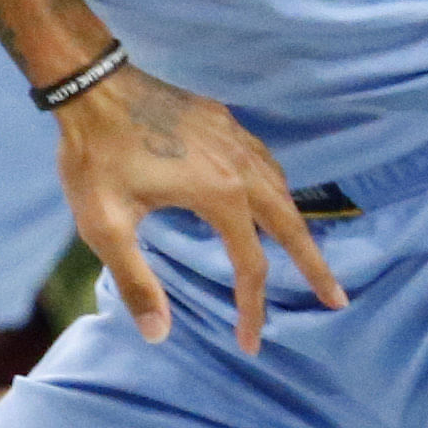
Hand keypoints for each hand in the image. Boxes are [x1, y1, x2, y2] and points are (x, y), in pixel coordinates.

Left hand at [54, 64, 344, 350]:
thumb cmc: (94, 155)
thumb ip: (136, 281)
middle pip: (291, 224)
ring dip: (296, 223)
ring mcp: (234, 138)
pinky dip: (276, 187)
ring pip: (282, 187)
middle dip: (314, 266)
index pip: (252, 266)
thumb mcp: (106, 225)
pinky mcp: (221, 120)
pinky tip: (266, 195)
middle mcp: (240, 166)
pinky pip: (263, 160)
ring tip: (303, 252)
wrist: (90, 84)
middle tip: (337, 298)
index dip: (252, 309)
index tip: (249, 343)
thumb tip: (159, 335)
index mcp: (220, 195)